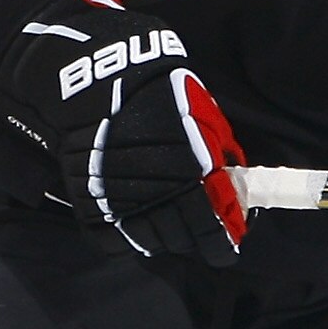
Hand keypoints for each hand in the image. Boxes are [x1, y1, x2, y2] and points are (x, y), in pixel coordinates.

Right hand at [0, 0, 247, 263]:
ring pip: (150, 244)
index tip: (224, 245)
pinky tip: (132, 217)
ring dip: (160, 237)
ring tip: (161, 218)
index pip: (214, 233)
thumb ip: (222, 156)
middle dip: (191, 238)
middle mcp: (162, 197)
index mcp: (196, 178)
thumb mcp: (205, 118)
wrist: (101, 83)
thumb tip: (235, 187)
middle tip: (191, 226)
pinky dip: (124, 236)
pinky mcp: (93, 205)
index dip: (221, 245)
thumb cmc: (161, 95)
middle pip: (182, 242)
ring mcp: (125, 204)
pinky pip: (112, 241)